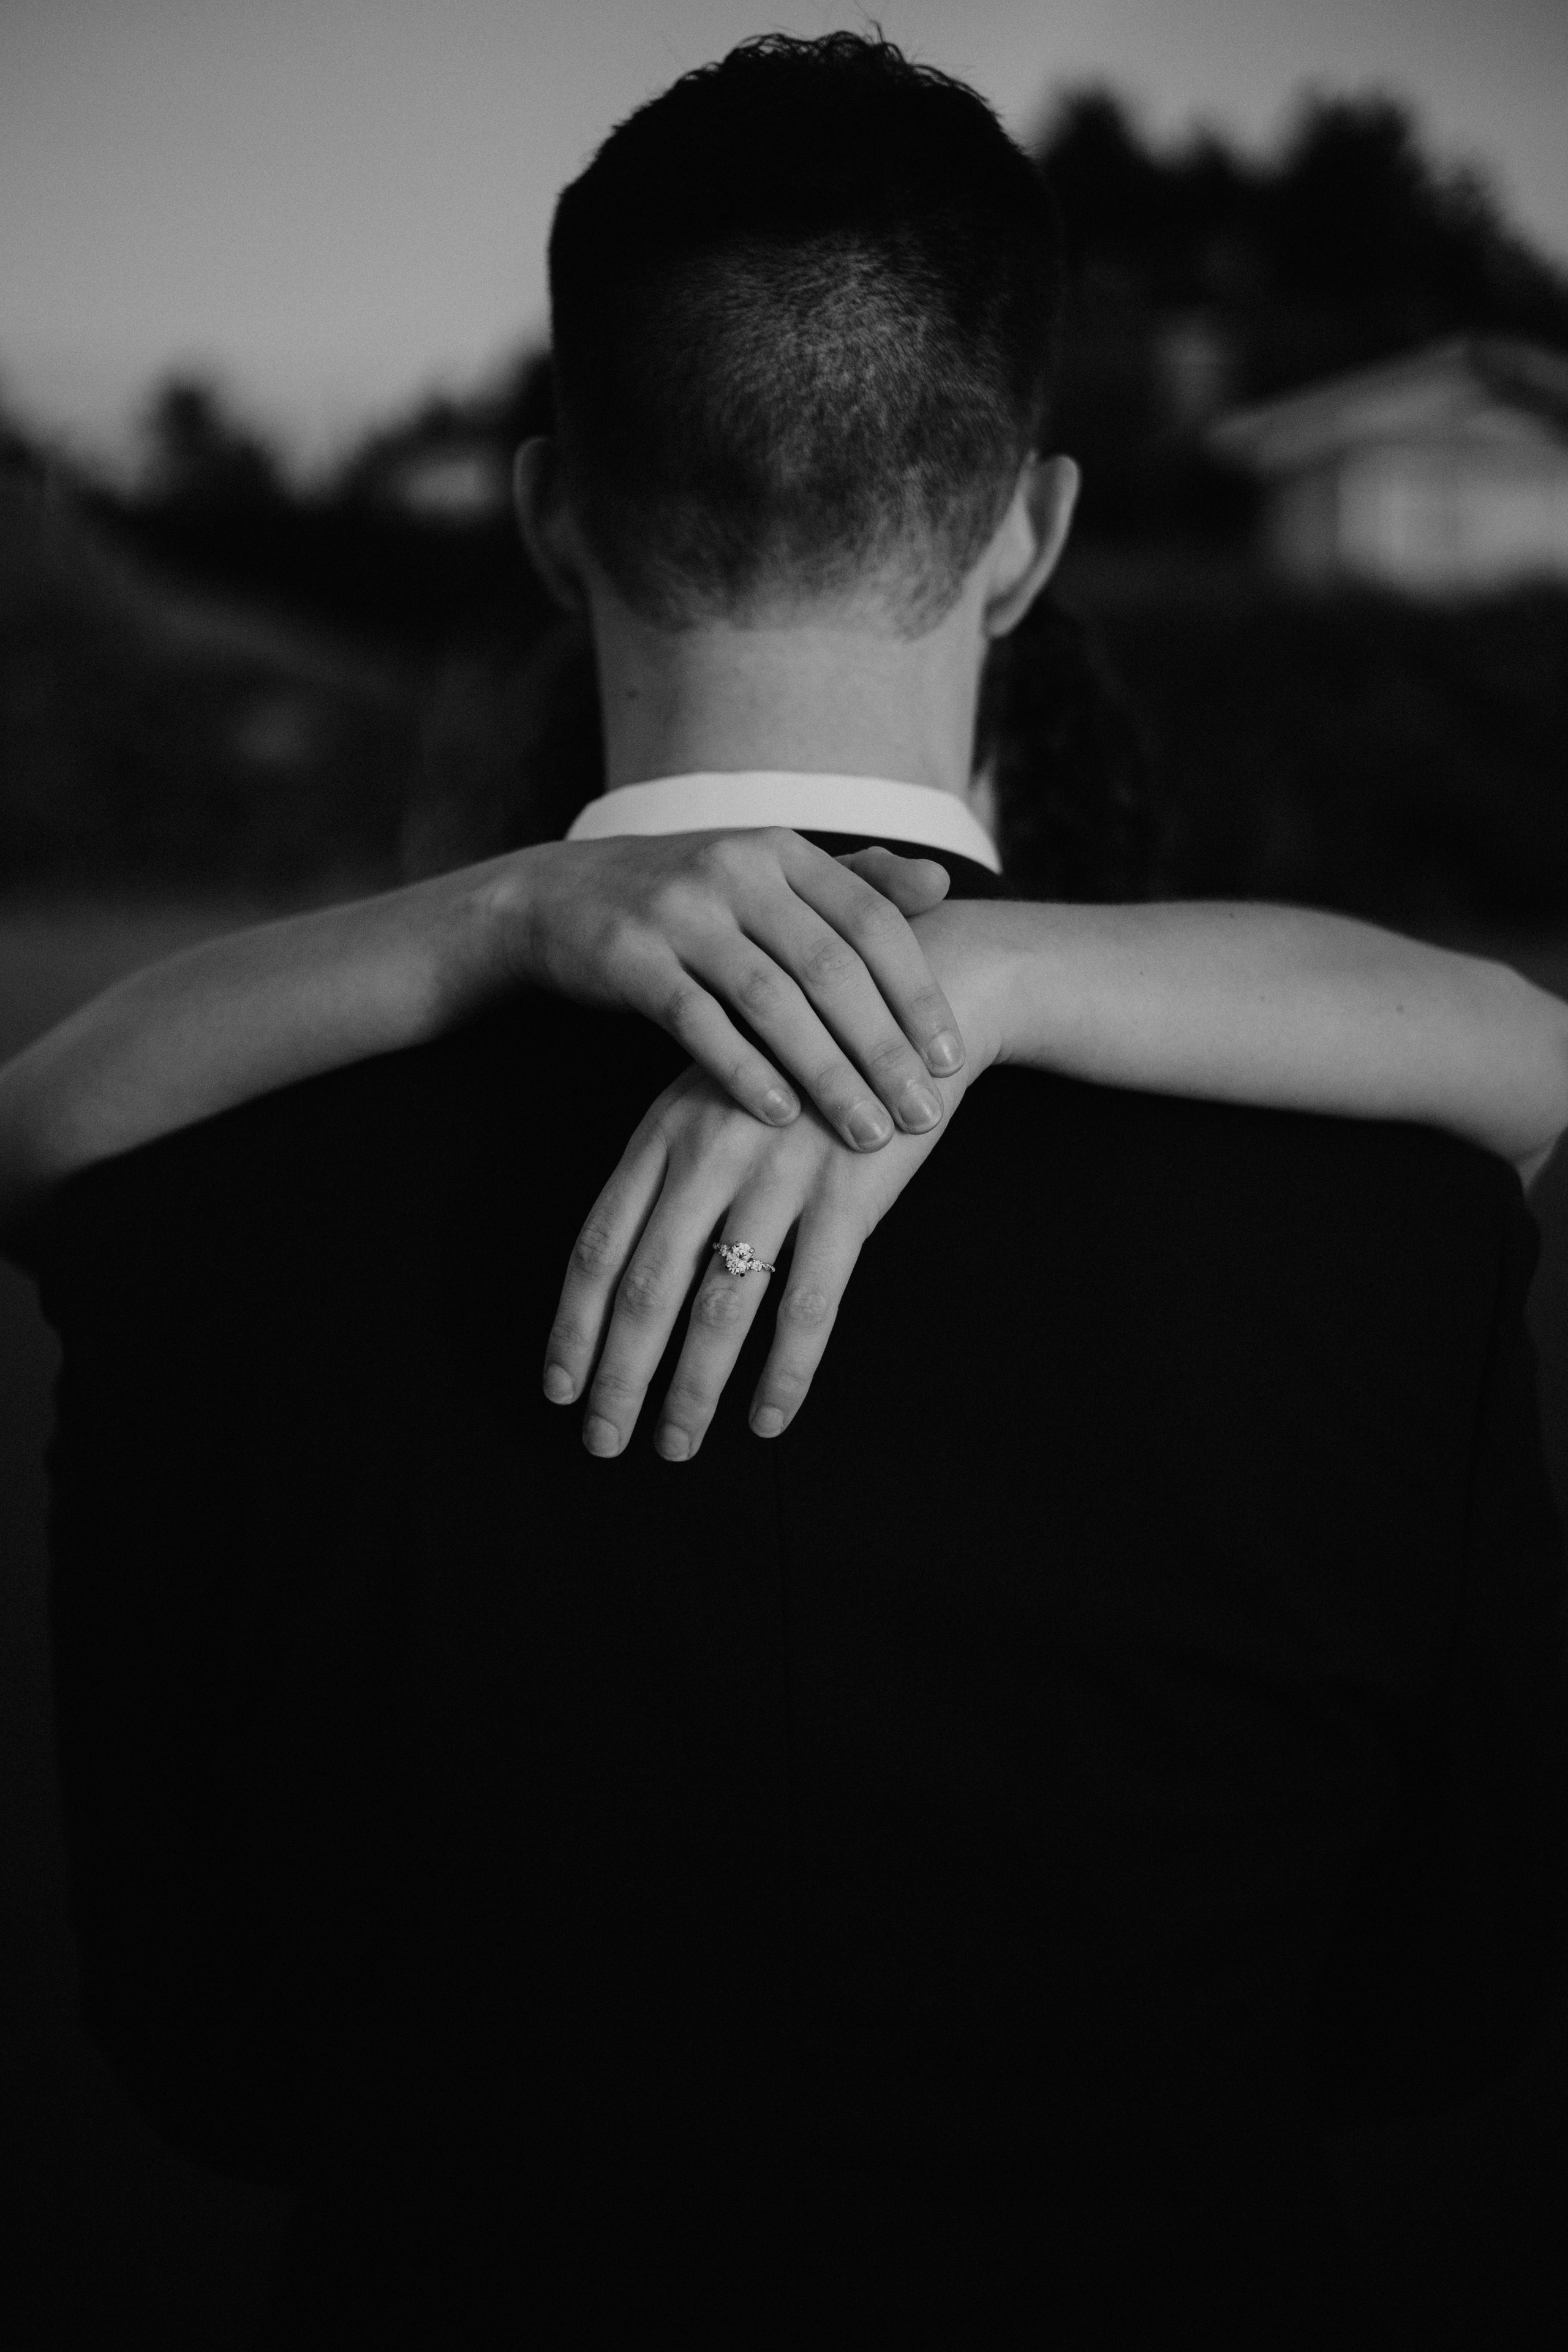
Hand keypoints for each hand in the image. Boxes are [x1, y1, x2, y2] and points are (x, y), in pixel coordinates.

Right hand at [478, 828, 964, 1149]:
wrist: (554, 897)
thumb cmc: (685, 898)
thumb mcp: (764, 872)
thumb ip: (850, 879)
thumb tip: (939, 883)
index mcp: (781, 849)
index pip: (871, 922)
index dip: (918, 993)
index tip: (953, 1061)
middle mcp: (735, 868)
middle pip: (831, 968)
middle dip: (884, 1048)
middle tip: (925, 1113)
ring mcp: (678, 910)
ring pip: (772, 1001)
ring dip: (827, 1074)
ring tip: (867, 1133)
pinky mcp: (628, 956)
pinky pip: (698, 1023)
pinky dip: (745, 1072)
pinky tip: (783, 1119)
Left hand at [542, 1056, 969, 1459]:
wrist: (907, 1003)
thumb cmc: (800, 1058)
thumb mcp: (713, 1089)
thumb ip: (667, 1164)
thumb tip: (620, 1263)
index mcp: (663, 1132)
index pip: (597, 1246)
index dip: (572, 1326)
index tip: (556, 1388)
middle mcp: (709, 1155)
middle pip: (645, 1289)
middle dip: (618, 1378)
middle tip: (601, 1443)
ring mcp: (778, 1176)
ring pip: (719, 1309)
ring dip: (691, 1390)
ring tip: (674, 1447)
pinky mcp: (847, 1197)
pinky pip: (808, 1306)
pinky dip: (785, 1373)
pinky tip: (768, 1420)